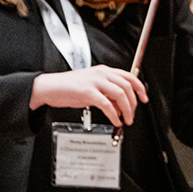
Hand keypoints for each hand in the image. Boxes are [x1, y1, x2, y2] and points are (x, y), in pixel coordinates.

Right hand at [30, 65, 147, 125]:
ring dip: (127, 109)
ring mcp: (95, 82)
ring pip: (121, 94)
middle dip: (134, 102)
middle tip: (133, 114)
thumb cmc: (67, 87)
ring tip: (126, 119)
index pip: (129, 76)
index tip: (144, 97)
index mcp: (103, 71)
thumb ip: (107, 93)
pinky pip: (107, 105)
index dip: (140, 87)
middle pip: (128, 86)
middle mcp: (101, 74)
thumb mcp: (91, 86)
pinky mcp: (88, 92)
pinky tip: (115, 120)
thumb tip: (120, 106)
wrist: (48, 87)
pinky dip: (114, 114)